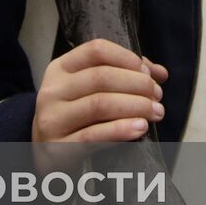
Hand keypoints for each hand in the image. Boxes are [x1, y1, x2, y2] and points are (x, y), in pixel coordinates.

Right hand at [32, 39, 166, 143]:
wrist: (46, 153)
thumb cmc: (76, 117)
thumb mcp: (89, 91)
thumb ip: (122, 75)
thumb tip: (159, 73)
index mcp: (60, 69)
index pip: (96, 50)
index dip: (127, 58)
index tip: (147, 73)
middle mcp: (53, 90)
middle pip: (102, 77)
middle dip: (138, 85)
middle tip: (157, 96)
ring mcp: (53, 119)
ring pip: (100, 104)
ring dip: (136, 106)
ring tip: (156, 112)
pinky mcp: (59, 147)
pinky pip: (94, 135)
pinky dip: (121, 129)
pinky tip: (140, 127)